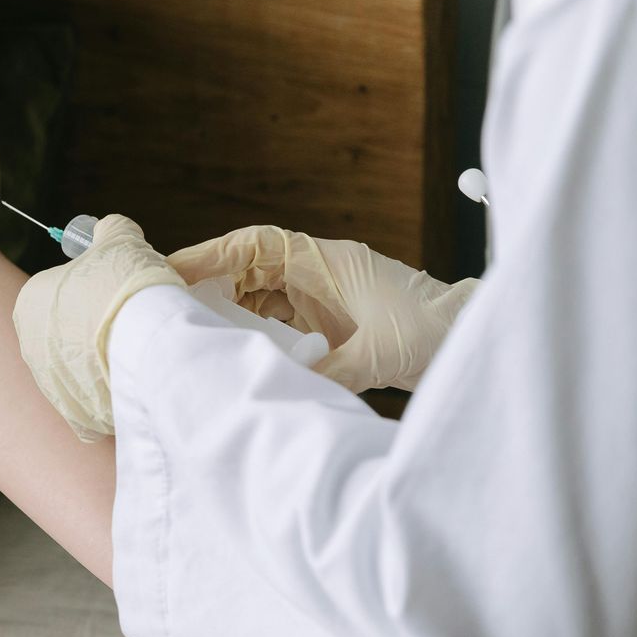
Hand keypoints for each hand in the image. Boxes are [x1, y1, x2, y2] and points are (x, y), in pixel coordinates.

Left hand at [12, 214, 184, 439]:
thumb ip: (109, 231)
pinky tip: (134, 381)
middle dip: (94, 328)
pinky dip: (112, 394)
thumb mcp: (120, 239)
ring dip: (103, 362)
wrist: (147, 341)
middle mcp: (29, 348)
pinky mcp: (76, 417)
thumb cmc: (127, 284)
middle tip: (129, 321)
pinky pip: (95, 403)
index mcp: (29, 303)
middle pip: (67, 333)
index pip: (59, 291)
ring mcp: (51, 387)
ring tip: (136, 352)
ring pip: (80, 370)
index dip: (93, 288)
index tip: (118, 290)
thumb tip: (109, 229)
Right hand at [166, 226, 476, 391]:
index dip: (209, 256)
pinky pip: (277, 324)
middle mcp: (316, 273)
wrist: (468, 339)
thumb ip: (324, 370)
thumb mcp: (375, 354)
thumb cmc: (430, 331)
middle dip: (208, 288)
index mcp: (324, 261)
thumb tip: (280, 389)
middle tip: (169, 312)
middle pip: (246, 270)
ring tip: (195, 339)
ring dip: (229, 317)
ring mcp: (320, 298)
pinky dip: (255, 338)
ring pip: (257, 299)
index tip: (171, 271)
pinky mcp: (327, 324)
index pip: (254, 246)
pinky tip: (236, 357)